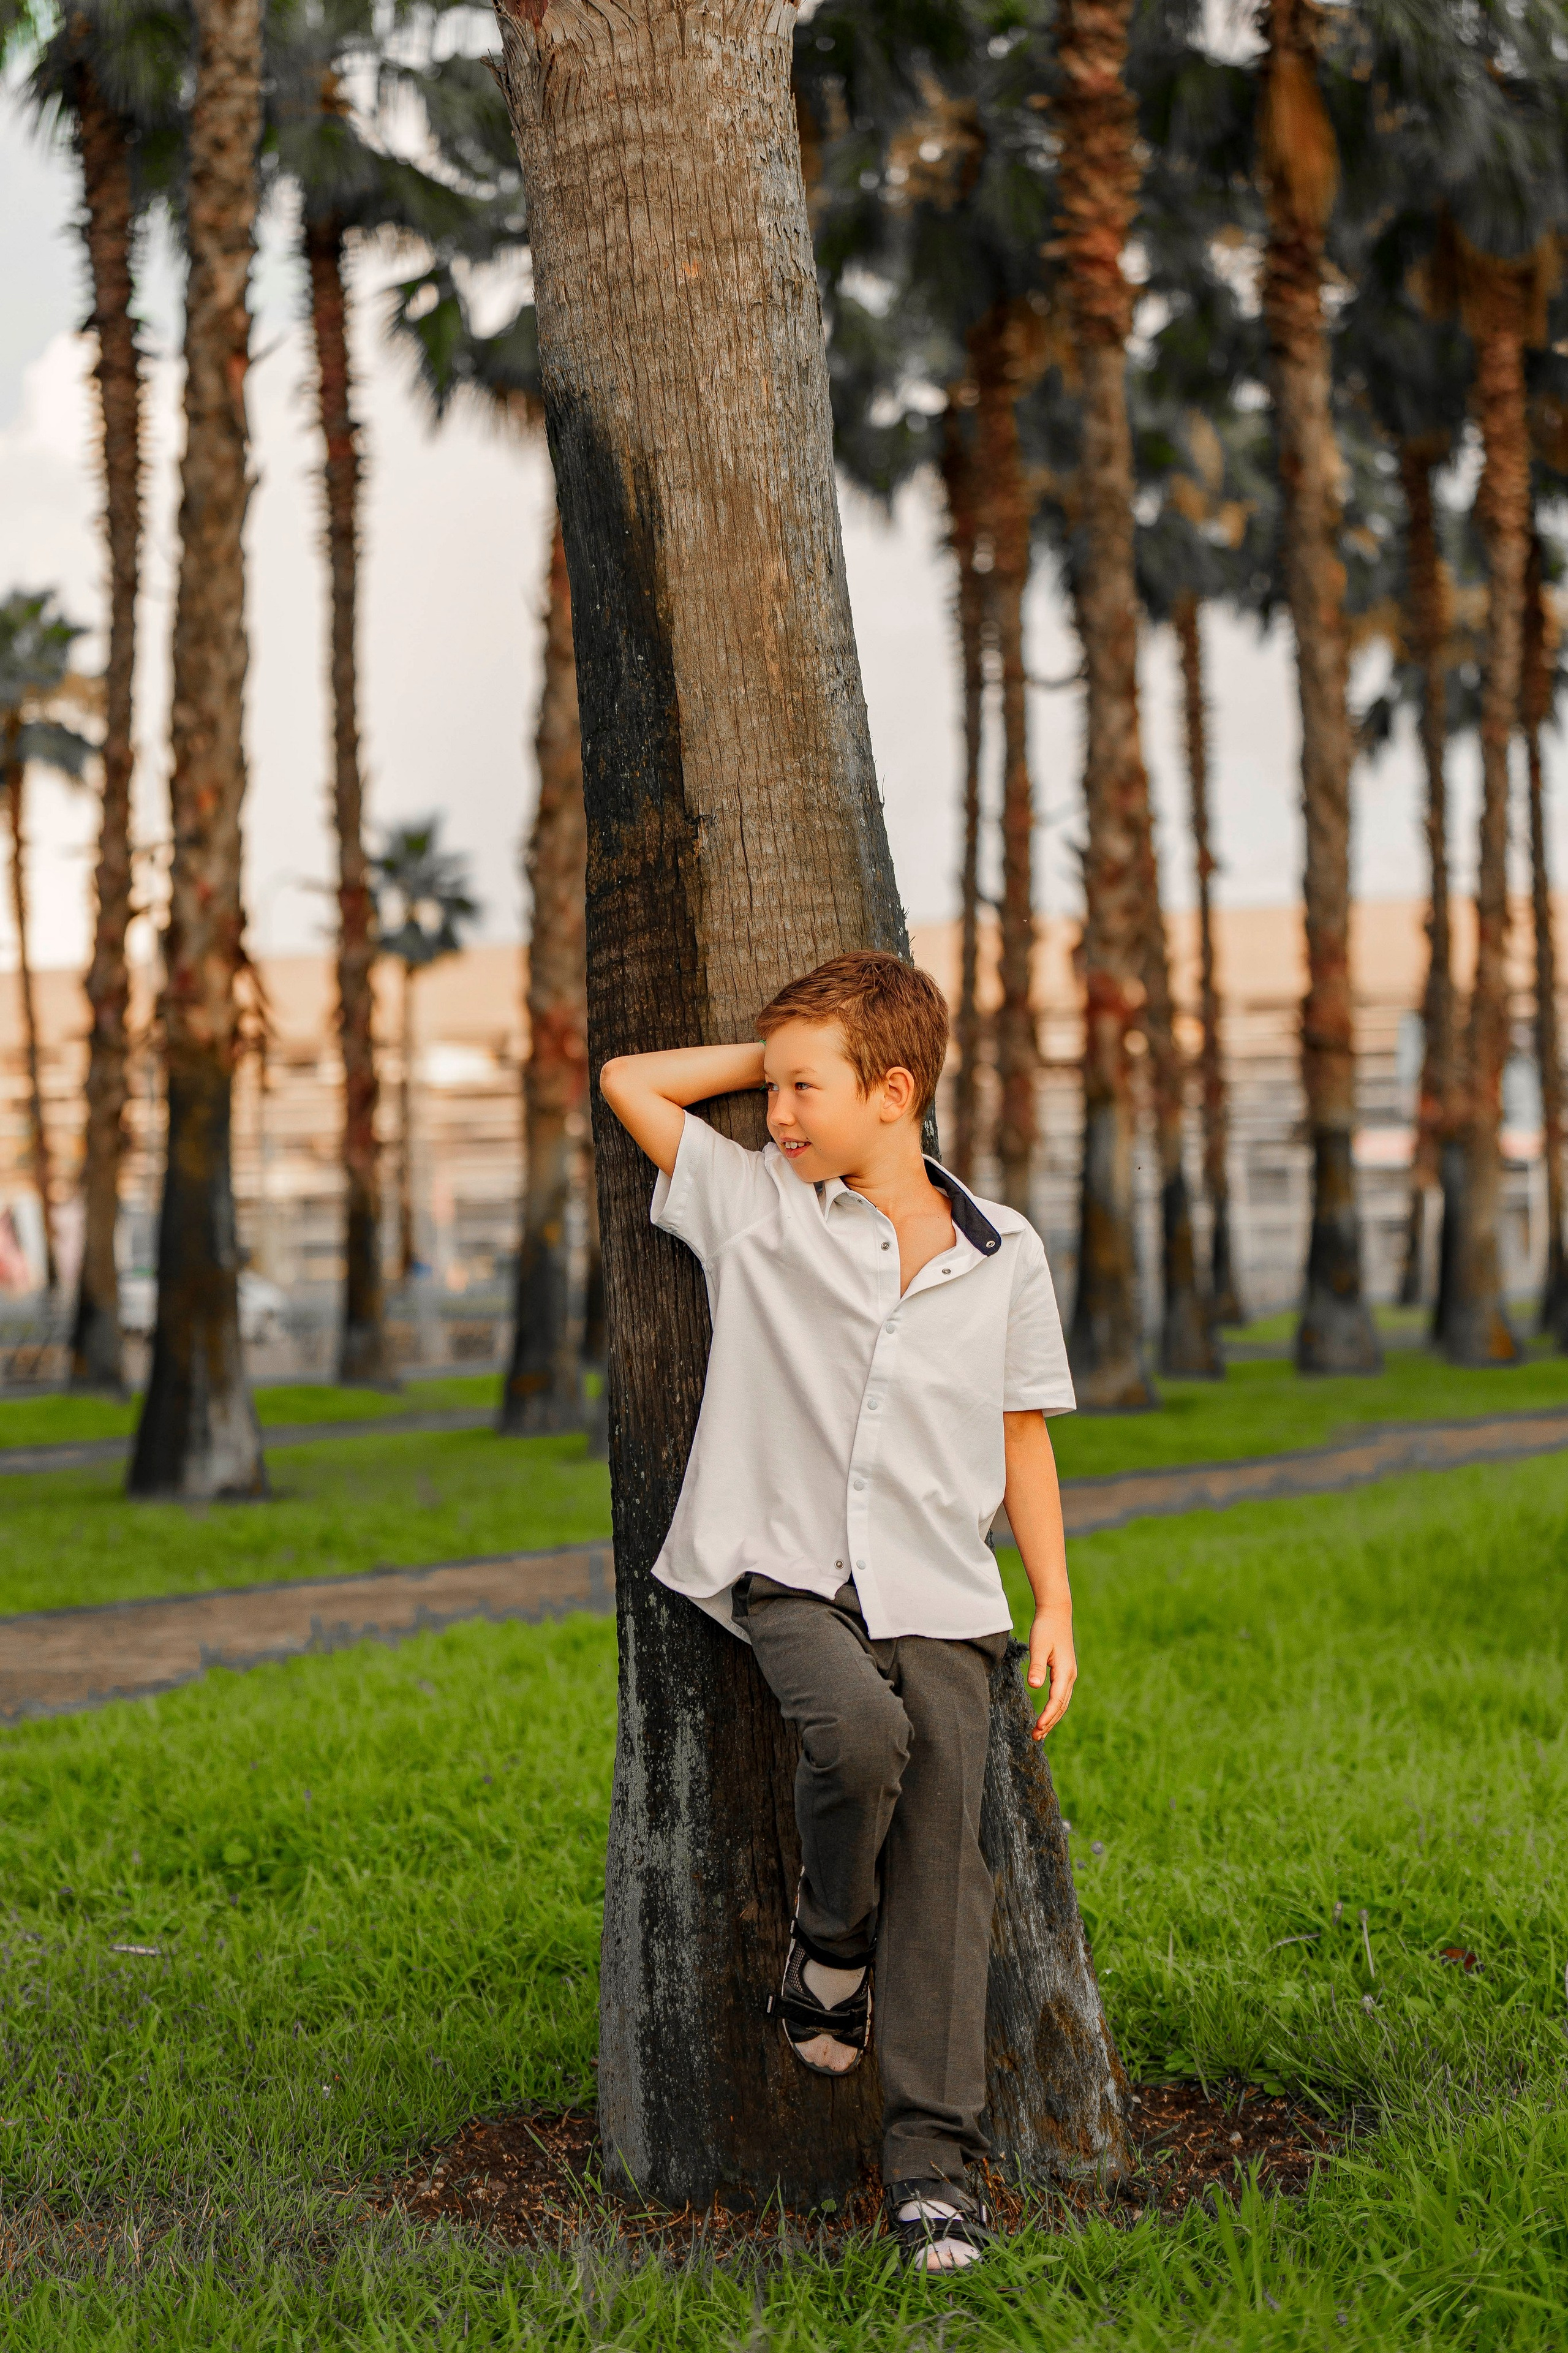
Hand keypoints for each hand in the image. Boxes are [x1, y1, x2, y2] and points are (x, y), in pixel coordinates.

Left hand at [1026, 1604, 1075, 1739]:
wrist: (1056, 1614)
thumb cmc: (1045, 1629)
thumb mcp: (1039, 1647)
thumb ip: (1037, 1667)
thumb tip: (1034, 1686)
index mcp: (1065, 1672)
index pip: (1056, 1700)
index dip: (1047, 1716)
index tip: (1037, 1728)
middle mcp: (1070, 1676)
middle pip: (1061, 1706)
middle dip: (1049, 1723)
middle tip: (1035, 1737)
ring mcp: (1069, 1675)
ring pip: (1062, 1703)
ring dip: (1052, 1718)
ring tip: (1039, 1732)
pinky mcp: (1064, 1672)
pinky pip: (1061, 1696)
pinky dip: (1054, 1709)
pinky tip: (1046, 1715)